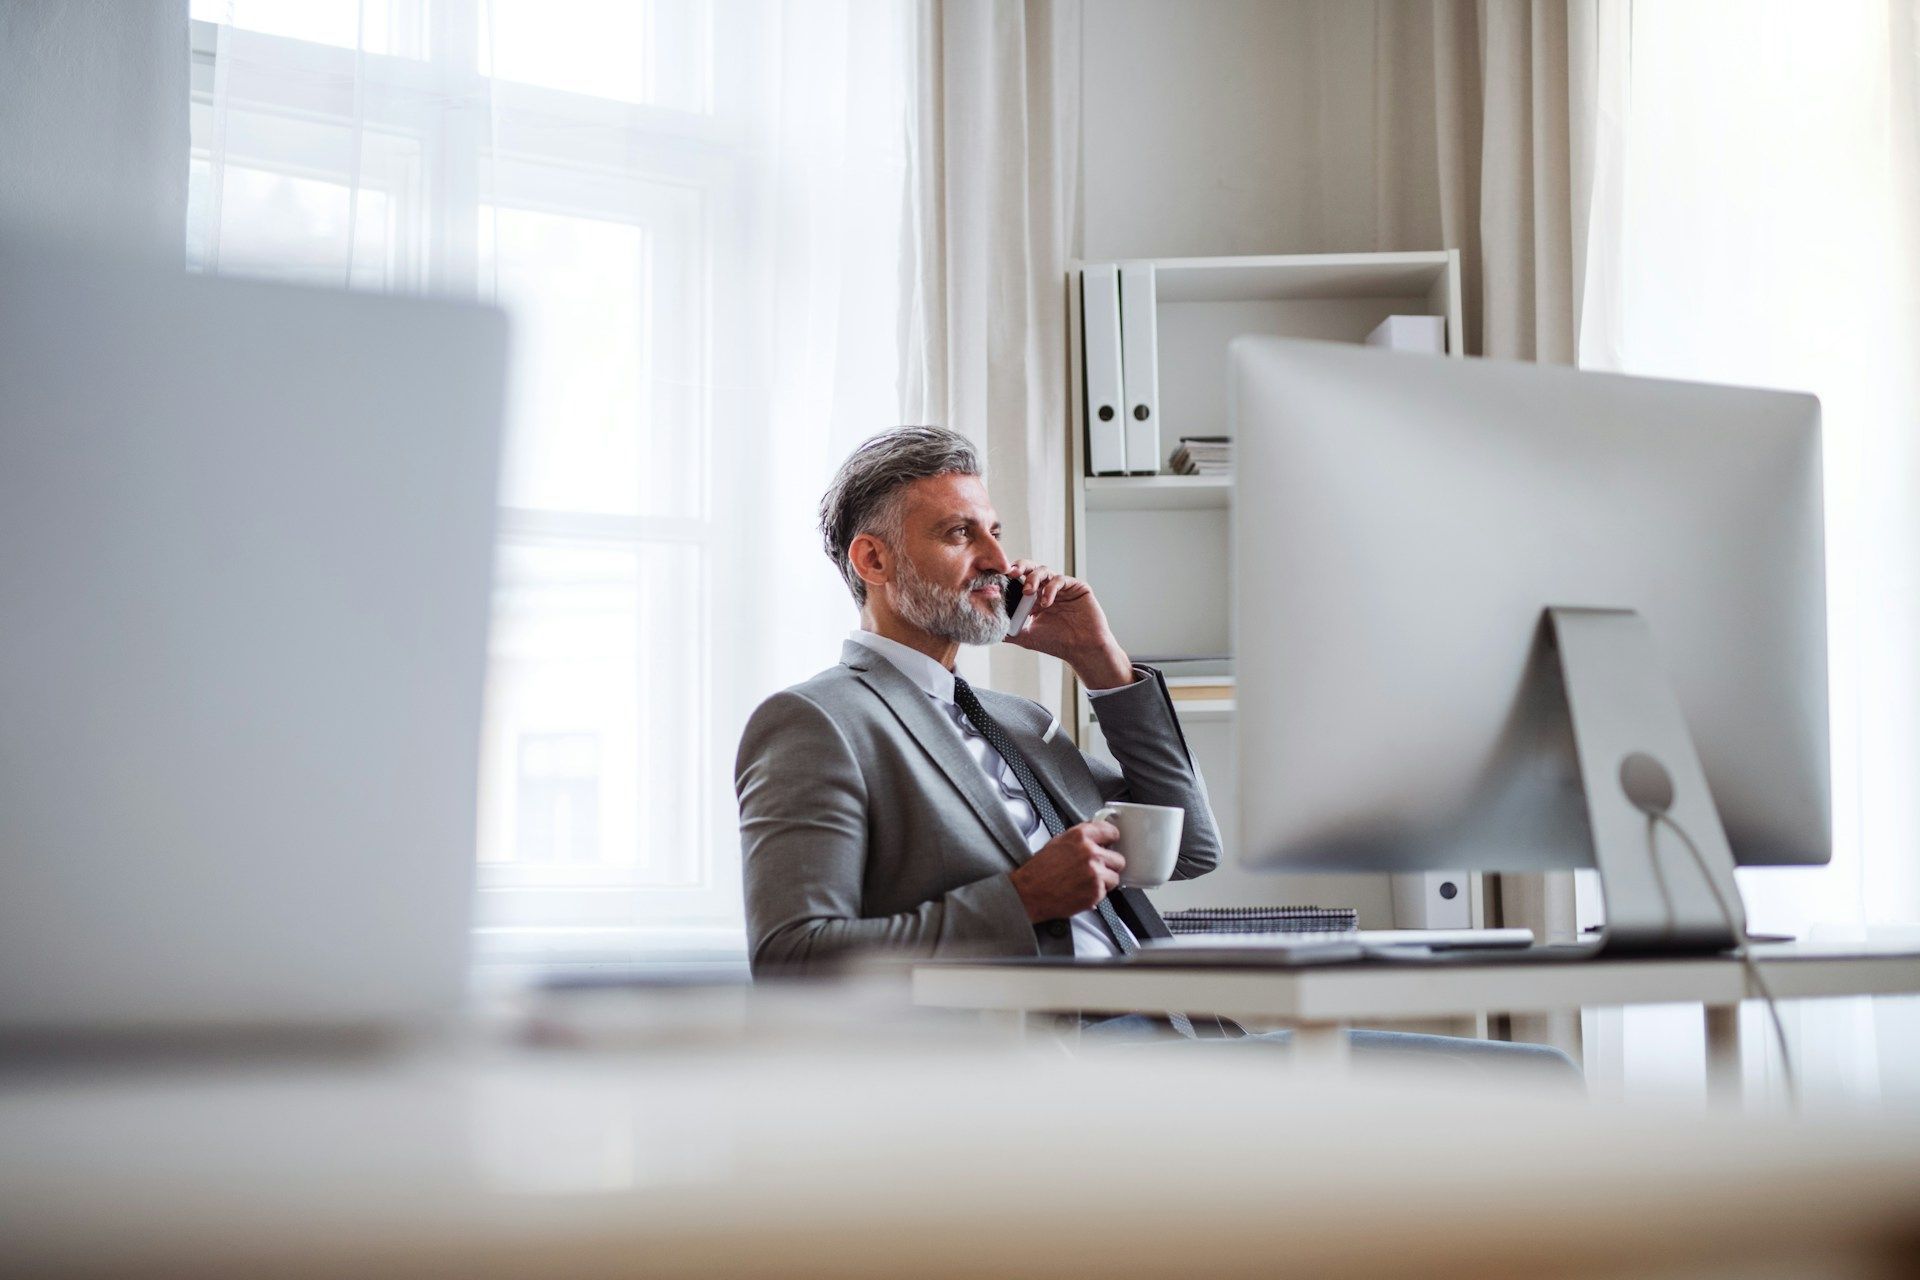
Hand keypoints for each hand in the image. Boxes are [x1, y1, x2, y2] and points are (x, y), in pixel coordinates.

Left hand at [1002, 561, 1132, 688]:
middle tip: (1011, 573)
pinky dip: (1050, 588)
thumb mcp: (1026, 637)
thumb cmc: (1056, 643)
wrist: (1082, 649)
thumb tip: (988, 630)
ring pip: (1044, 570)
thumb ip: (1009, 631)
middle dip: (1020, 567)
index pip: (1018, 580)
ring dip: (1034, 578)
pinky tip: (1046, 602)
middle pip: (1030, 568)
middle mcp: (1046, 589)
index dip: (1008, 577)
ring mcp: (1061, 587)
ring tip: (1028, 592)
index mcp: (1034, 597)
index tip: (997, 579)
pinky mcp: (1076, 586)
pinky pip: (1060, 580)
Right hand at [1009, 820, 1124, 921]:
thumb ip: (1080, 838)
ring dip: (1104, 881)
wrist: (1029, 893)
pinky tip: (1081, 890)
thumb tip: (1096, 836)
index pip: (1110, 831)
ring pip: (1115, 877)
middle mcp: (1090, 852)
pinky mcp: (1095, 891)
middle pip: (1118, 858)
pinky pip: (1106, 892)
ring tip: (1086, 882)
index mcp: (1080, 836)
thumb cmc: (1039, 870)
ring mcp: (1094, 873)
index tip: (1110, 844)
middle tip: (1097, 869)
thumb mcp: (1057, 842)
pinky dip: (1096, 893)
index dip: (1111, 839)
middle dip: (1109, 865)